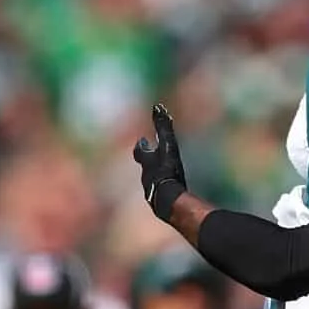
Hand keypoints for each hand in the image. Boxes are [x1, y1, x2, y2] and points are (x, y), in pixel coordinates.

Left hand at [133, 104, 187, 221]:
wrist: (167, 200)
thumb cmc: (167, 171)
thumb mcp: (167, 145)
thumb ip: (163, 127)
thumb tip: (157, 107)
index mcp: (147, 162)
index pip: (139, 151)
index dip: (141, 145)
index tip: (142, 140)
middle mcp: (146, 175)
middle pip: (144, 165)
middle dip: (148, 159)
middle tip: (152, 155)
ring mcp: (150, 189)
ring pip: (150, 179)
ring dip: (155, 174)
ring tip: (162, 173)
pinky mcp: (157, 201)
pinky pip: (158, 191)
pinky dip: (161, 188)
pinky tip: (168, 191)